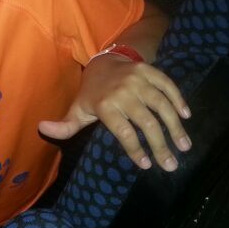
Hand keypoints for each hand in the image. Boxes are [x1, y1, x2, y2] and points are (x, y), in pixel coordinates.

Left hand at [38, 55, 191, 170]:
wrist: (103, 61)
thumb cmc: (91, 93)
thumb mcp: (78, 109)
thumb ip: (64, 125)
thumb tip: (42, 129)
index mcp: (104, 104)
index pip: (123, 132)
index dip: (135, 150)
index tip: (147, 166)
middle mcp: (123, 91)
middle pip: (146, 122)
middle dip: (160, 145)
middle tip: (171, 165)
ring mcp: (138, 79)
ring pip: (161, 105)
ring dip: (175, 127)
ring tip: (184, 147)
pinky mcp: (150, 71)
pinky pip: (168, 86)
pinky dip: (179, 100)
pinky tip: (186, 117)